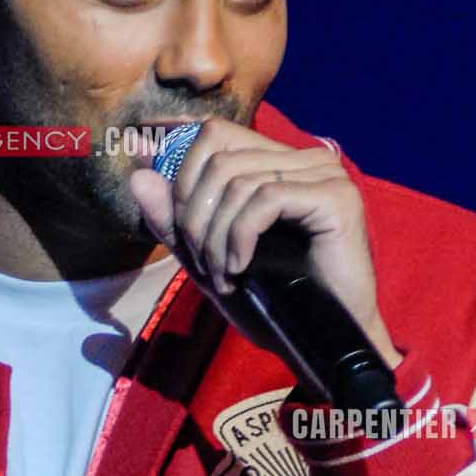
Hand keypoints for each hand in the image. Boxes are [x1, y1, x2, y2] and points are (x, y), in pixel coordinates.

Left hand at [129, 116, 400, 370]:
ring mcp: (325, 174)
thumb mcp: (210, 260)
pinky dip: (240, 237)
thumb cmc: (273, 303)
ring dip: (216, 237)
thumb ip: (175, 221)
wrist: (320, 341)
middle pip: (219, 158)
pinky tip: (242, 269)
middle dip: (194, 217)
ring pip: (238, 181)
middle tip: (201, 265)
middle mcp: (305, 158)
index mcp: (279, 162)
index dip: (181, 172)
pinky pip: (266, 199)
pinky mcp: (336, 197)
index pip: (214, 133)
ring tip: (222, 277)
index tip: (176, 226)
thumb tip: (139, 176)